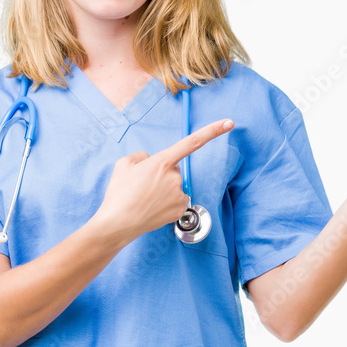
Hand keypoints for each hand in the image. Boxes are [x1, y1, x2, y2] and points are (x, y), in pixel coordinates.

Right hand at [94, 118, 234, 241]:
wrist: (118, 223)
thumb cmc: (119, 193)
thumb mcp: (124, 163)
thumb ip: (142, 156)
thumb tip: (151, 161)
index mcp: (162, 162)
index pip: (193, 141)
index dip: (213, 131)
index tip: (229, 123)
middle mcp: (175, 177)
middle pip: (174, 169)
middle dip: (161, 174)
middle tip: (142, 186)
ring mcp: (179, 194)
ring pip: (175, 185)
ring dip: (163, 189)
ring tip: (144, 198)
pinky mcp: (180, 210)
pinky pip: (176, 200)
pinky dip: (166, 202)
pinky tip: (152, 207)